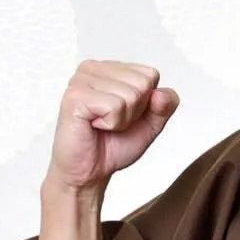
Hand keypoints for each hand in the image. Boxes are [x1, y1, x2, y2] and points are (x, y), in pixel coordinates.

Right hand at [45, 59, 178, 194]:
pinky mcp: (75, 96)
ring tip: (102, 125)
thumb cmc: (114, 144)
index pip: (151, 74)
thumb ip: (164, 106)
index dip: (146, 102)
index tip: (125, 114)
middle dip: (134, 111)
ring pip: (130, 95)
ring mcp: (81, 80)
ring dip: (121, 120)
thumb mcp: (151, 124)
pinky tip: (94, 126)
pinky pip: (114, 106)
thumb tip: (161, 93)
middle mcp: (94, 68)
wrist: (90, 171)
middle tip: (112, 122)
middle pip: (142, 83)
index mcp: (111, 69)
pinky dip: (111, 124)